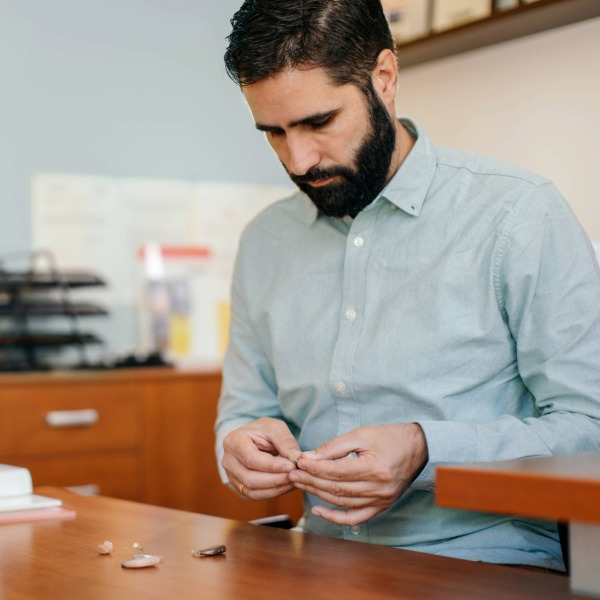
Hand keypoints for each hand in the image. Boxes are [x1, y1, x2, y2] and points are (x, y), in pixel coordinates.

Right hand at [222, 417, 300, 500]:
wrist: (255, 438)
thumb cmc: (264, 431)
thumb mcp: (276, 428)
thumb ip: (286, 442)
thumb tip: (296, 459)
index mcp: (233, 441)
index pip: (251, 459)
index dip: (272, 465)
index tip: (292, 466)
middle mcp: (228, 461)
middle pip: (250, 478)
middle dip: (275, 480)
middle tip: (295, 475)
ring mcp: (231, 476)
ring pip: (252, 491)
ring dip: (276, 489)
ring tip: (293, 480)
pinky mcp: (238, 487)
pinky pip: (255, 496)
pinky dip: (273, 493)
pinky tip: (287, 485)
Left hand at [289, 424, 427, 525]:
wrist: (418, 448)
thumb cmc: (390, 437)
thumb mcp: (361, 434)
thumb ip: (334, 447)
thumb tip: (309, 457)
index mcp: (374, 468)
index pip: (335, 471)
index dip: (314, 468)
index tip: (298, 461)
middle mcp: (378, 488)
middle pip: (336, 488)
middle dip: (311, 481)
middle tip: (293, 473)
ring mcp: (381, 500)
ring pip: (341, 502)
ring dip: (318, 494)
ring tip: (300, 484)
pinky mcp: (381, 506)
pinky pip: (355, 518)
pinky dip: (335, 517)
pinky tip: (318, 510)